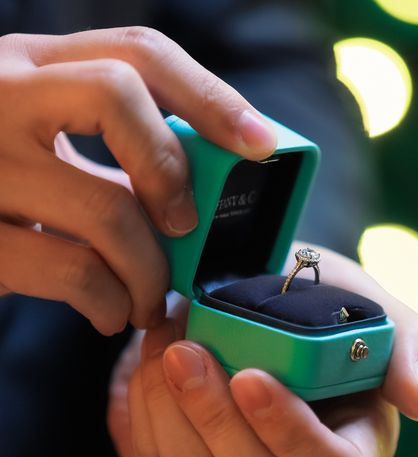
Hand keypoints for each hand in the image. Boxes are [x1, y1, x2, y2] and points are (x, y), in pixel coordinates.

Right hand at [0, 27, 276, 333]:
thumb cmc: (0, 182)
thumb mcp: (47, 144)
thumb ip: (111, 155)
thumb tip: (200, 198)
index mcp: (33, 65)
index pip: (138, 51)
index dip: (211, 95)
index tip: (260, 143)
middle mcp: (0, 93)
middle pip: (120, 98)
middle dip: (173, 173)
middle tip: (184, 228)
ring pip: (105, 206)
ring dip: (149, 269)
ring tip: (152, 299)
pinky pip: (70, 270)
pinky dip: (110, 302)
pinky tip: (112, 312)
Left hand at [108, 251, 417, 456]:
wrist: (260, 316)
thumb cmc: (322, 313)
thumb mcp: (372, 312)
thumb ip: (407, 348)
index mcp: (356, 451)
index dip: (293, 434)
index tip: (250, 376)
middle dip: (217, 420)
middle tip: (187, 353)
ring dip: (172, 414)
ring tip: (165, 347)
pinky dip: (147, 415)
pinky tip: (151, 366)